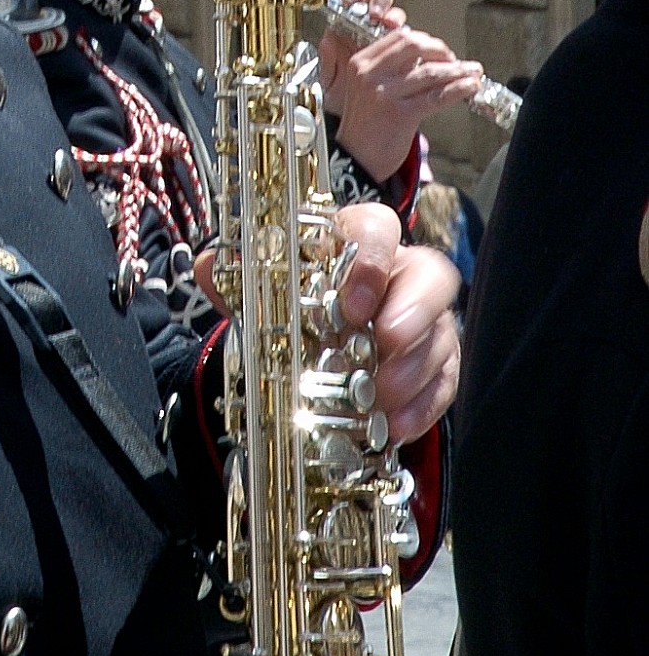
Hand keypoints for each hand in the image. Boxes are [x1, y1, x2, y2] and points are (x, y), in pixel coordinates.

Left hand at [195, 201, 458, 443]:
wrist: (313, 338)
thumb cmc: (294, 301)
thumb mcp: (262, 286)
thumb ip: (236, 274)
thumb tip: (207, 268)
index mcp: (355, 241)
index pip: (378, 228)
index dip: (372, 259)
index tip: (351, 303)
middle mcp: (400, 273)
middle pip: (433, 274)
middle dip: (414, 310)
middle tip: (385, 344)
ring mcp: (424, 318)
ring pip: (443, 331)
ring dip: (417, 367)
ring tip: (381, 399)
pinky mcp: (436, 361)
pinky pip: (447, 379)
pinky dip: (425, 405)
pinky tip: (397, 427)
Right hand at [319, 0, 484, 181]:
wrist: (355, 160)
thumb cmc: (366, 125)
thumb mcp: (367, 88)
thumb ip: (390, 70)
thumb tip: (428, 56)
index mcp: (360, 63)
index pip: (399, 37)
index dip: (426, 41)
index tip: (439, 52)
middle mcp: (369, 74)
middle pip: (414, 45)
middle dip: (441, 50)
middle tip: (454, 60)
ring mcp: (384, 94)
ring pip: (429, 72)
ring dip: (458, 70)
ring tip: (474, 72)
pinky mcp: (401, 115)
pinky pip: (436, 96)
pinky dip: (458, 89)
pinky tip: (470, 87)